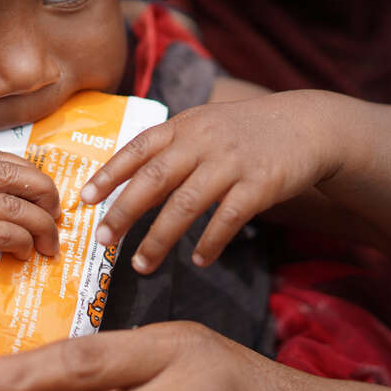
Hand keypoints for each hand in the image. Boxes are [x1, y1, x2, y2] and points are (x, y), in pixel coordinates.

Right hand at [0, 148, 60, 330]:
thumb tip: (39, 189)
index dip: (31, 173)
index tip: (47, 195)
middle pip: (10, 175)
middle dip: (44, 193)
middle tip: (57, 215)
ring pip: (13, 207)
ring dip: (41, 226)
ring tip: (48, 243)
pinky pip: (6, 233)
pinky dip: (25, 243)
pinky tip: (25, 254)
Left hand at [83, 92, 338, 272]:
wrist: (306, 126)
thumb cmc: (242, 132)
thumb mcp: (202, 126)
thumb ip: (167, 148)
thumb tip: (123, 181)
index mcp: (183, 126)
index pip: (137, 148)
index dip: (109, 174)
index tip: (84, 200)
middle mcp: (202, 141)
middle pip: (154, 179)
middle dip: (124, 212)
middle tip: (103, 241)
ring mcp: (231, 162)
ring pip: (186, 204)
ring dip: (160, 238)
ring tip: (141, 265)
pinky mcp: (260, 184)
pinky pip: (228, 219)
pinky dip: (210, 242)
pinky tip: (198, 261)